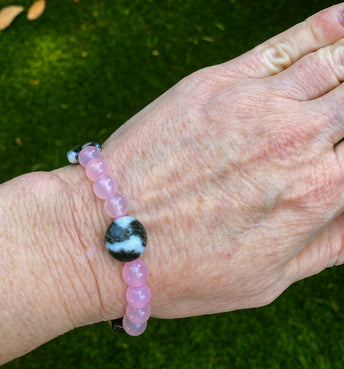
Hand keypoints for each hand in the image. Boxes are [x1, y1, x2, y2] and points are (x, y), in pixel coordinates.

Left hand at [63, 3, 343, 320]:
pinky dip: (323, 29)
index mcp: (319, 193)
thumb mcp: (266, 280)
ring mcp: (256, 104)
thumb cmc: (183, 271)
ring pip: (332, 64)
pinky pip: (283, 46)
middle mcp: (298, 139)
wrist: (107, 239)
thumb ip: (326, 246)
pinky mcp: (215, 84)